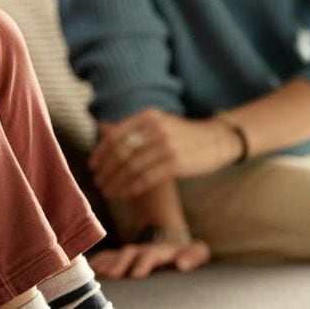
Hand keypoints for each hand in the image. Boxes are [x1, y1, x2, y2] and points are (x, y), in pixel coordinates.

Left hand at [88, 108, 240, 197]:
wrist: (216, 139)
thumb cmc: (183, 134)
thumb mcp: (159, 122)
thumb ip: (133, 128)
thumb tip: (103, 129)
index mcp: (148, 116)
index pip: (116, 136)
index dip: (101, 152)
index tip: (93, 166)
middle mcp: (156, 129)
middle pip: (121, 153)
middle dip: (106, 170)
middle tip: (98, 182)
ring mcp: (166, 145)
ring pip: (131, 167)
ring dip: (116, 182)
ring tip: (107, 191)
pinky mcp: (176, 163)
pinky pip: (146, 178)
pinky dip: (131, 187)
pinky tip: (124, 193)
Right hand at [89, 238, 210, 278]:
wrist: (171, 241)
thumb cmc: (187, 252)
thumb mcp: (197, 251)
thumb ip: (194, 255)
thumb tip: (181, 265)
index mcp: (162, 250)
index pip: (152, 253)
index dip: (144, 262)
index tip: (137, 274)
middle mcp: (143, 249)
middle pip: (130, 253)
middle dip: (121, 263)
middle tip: (114, 276)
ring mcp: (131, 251)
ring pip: (116, 255)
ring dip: (106, 265)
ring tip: (97, 276)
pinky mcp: (122, 256)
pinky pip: (106, 257)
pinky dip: (98, 262)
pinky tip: (88, 269)